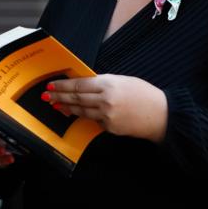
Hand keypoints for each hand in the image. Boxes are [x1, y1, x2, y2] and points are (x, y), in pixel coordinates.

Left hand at [45, 74, 167, 142]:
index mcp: (109, 84)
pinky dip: (85, 116)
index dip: (62, 85)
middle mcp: (105, 100)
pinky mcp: (109, 127)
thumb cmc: (144, 94)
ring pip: (81, 111)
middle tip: (46, 96)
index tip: (51, 85)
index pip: (79, 85)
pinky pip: (94, 120)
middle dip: (59, 96)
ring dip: (66, 107)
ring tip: (56, 104)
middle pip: (76, 98)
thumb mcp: (122, 80)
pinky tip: (76, 113)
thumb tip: (84, 85)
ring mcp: (107, 115)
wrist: (161, 115)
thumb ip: (103, 83)